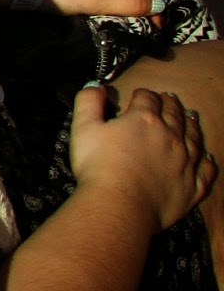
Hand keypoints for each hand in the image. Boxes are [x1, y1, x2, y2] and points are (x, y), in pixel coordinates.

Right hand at [69, 83, 215, 232]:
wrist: (121, 205)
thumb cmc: (98, 166)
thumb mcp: (83, 128)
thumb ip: (88, 102)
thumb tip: (96, 85)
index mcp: (144, 120)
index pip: (147, 98)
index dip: (143, 94)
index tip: (139, 95)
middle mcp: (171, 136)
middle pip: (174, 114)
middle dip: (170, 104)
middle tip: (169, 98)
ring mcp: (185, 161)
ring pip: (194, 137)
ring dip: (191, 125)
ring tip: (190, 117)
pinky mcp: (193, 185)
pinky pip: (205, 169)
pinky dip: (207, 160)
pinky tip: (206, 156)